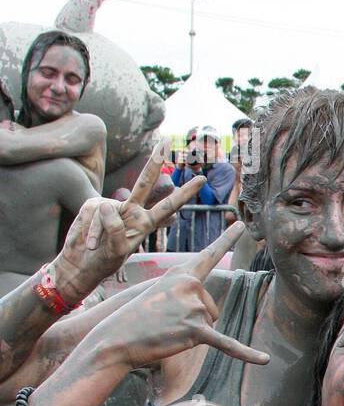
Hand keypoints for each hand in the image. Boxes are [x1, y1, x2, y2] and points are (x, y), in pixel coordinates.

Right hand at [52, 141, 208, 300]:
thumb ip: (115, 230)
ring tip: (94, 248)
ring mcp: (111, 206)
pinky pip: (92, 215)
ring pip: (107, 211)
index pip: (169, 206)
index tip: (201, 179)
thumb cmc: (104, 262)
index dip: (184, 193)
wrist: (80, 265)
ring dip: (98, 233)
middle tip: (165, 140)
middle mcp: (132, 211)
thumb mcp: (116, 252)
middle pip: (145, 183)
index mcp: (146, 223)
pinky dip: (89, 232)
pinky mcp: (92, 204)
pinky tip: (88, 242)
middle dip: (154, 161)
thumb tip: (107, 204)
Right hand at [89, 222, 269, 370]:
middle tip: (163, 322)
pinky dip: (247, 354)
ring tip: (166, 331)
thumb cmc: (134, 318)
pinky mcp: (196, 331)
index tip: (240, 224)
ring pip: (210, 324)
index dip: (227, 239)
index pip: (209, 254)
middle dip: (193, 319)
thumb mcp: (160, 293)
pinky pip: (228, 344)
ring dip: (192, 332)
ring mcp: (194, 307)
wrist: (114, 339)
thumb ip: (186, 292)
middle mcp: (191, 285)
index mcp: (181, 273)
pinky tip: (265, 360)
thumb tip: (207, 312)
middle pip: (212, 307)